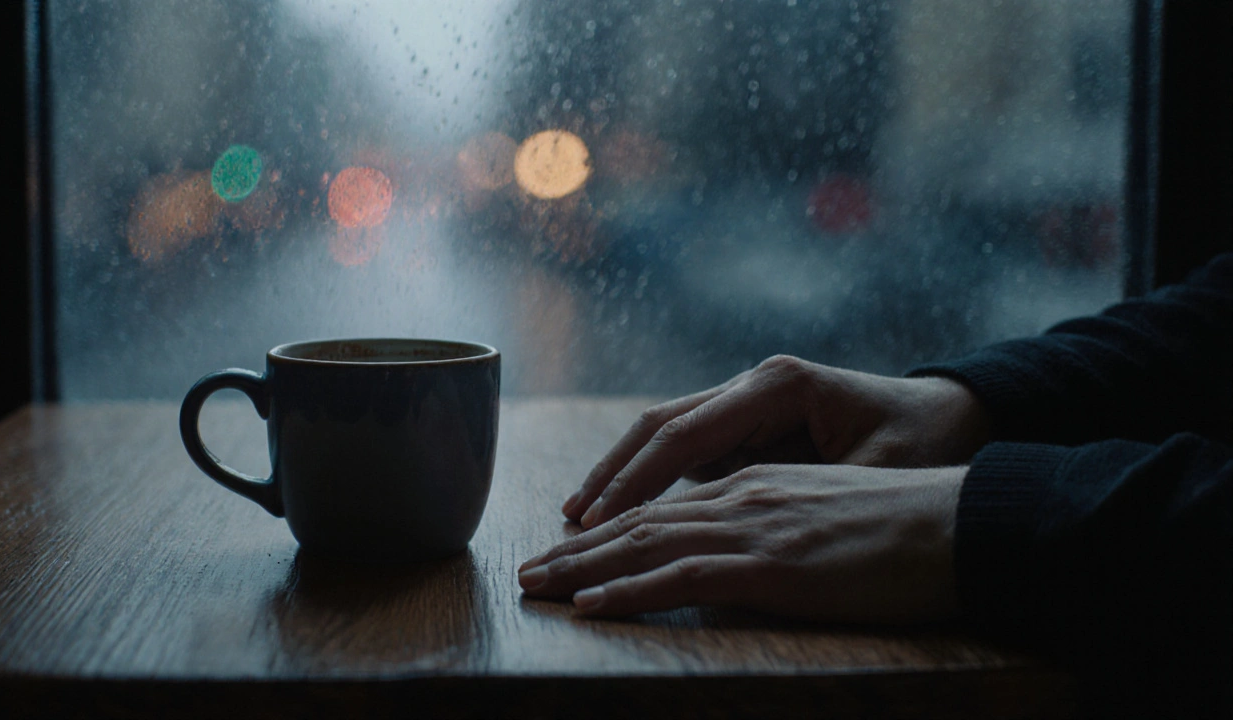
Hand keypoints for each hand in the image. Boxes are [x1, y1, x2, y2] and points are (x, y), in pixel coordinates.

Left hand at [522, 464, 963, 621]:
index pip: (663, 509)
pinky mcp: (772, 564)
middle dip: (577, 550)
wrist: (961, 524)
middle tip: (528, 572)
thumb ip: (773, 526)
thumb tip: (736, 558)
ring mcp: (754, 527)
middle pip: (638, 522)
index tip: (567, 552)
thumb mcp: (825, 515)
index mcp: (755, 485)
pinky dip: (629, 591)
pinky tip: (592, 606)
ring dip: (583, 569)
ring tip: (538, 587)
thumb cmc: (905, 529)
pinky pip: (683, 575)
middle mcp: (742, 497)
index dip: (608, 532)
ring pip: (646, 544)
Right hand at [563, 355, 988, 527]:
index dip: (636, 479)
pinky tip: (625, 513)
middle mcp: (751, 385)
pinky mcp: (746, 423)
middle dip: (612, 473)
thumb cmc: (922, 442)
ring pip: (664, 434)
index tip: (600, 520)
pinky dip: (652, 480)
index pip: (685, 433)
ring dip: (623, 474)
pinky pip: (686, 450)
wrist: (948, 414)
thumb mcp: (878, 470)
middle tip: (571, 522)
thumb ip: (810, 490)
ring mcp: (745, 401)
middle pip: (659, 425)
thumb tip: (740, 522)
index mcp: (776, 385)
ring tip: (580, 519)